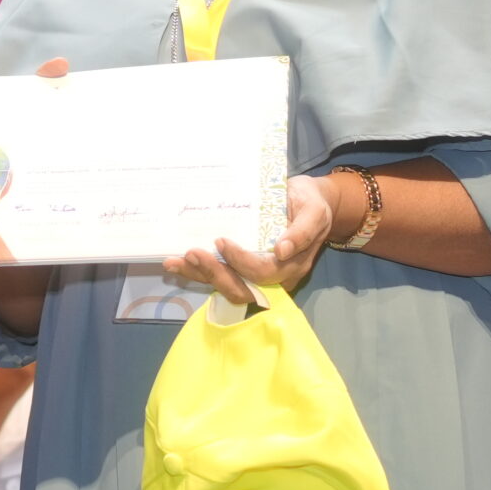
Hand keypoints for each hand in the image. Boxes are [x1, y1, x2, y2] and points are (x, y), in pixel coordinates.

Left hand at [164, 173, 329, 305]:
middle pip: (241, 288)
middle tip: (192, 253)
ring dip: (199, 275)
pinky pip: (220, 274)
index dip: (241, 262)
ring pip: (226, 285)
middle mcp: (273, 277)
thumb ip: (303, 231)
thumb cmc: (312, 204)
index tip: (221, 241)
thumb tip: (283, 251)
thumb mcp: (315, 211)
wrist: (310, 201)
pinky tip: (176, 263)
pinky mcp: (241, 268)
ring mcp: (255, 274)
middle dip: (214, 274)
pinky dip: (197, 271)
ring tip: (175, 262)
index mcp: (291, 266)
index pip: (263, 273)